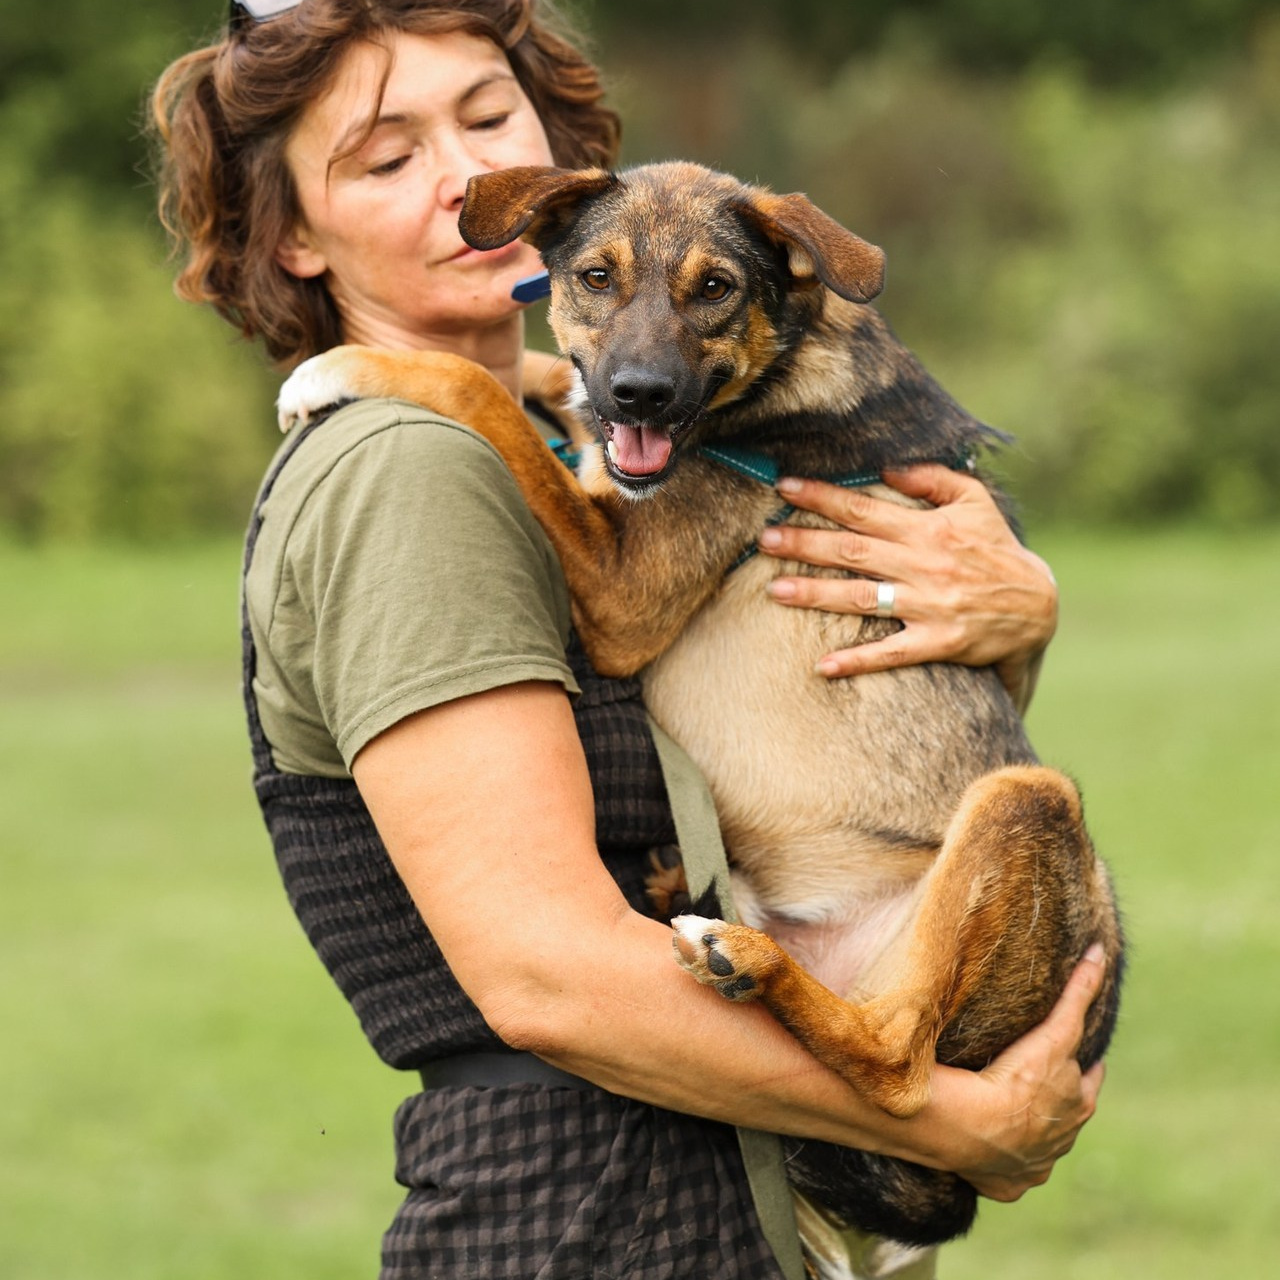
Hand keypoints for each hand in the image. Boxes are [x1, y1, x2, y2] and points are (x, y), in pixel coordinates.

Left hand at [758, 465, 1057, 708]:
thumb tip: (886, 468)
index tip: (783, 489)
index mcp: (927, 529)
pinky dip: (858, 661)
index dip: (822, 498)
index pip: (864, 509)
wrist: (1037, 606)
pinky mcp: (937, 642)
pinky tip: (823, 666)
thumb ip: (932, 479)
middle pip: (852, 552)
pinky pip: (891, 653)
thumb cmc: (996, 549)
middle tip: (763, 540)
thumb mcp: (975, 502)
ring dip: (816, 595)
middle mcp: (923, 566)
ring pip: (862, 599)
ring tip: (775, 591)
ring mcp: (928, 605)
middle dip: (804, 544)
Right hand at [922, 945, 1107, 1200]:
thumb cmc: (1012, 1078)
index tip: (1083, 1053)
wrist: (976, 1127)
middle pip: (1071, 1106)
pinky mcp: (1010, 1184)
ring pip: (1045, 1140)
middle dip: (1065, 1092)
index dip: (1084, 1060)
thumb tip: (1100, 950)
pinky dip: (1005, 1160)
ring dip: (1035, 1127)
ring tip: (1011, 1113)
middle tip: (1046, 1076)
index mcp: (1077, 1099)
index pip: (1087, 1072)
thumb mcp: (1053, 1032)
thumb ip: (1078, 994)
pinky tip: (990, 1154)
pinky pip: (1012, 1171)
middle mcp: (1065, 1134)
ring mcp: (1039, 1162)